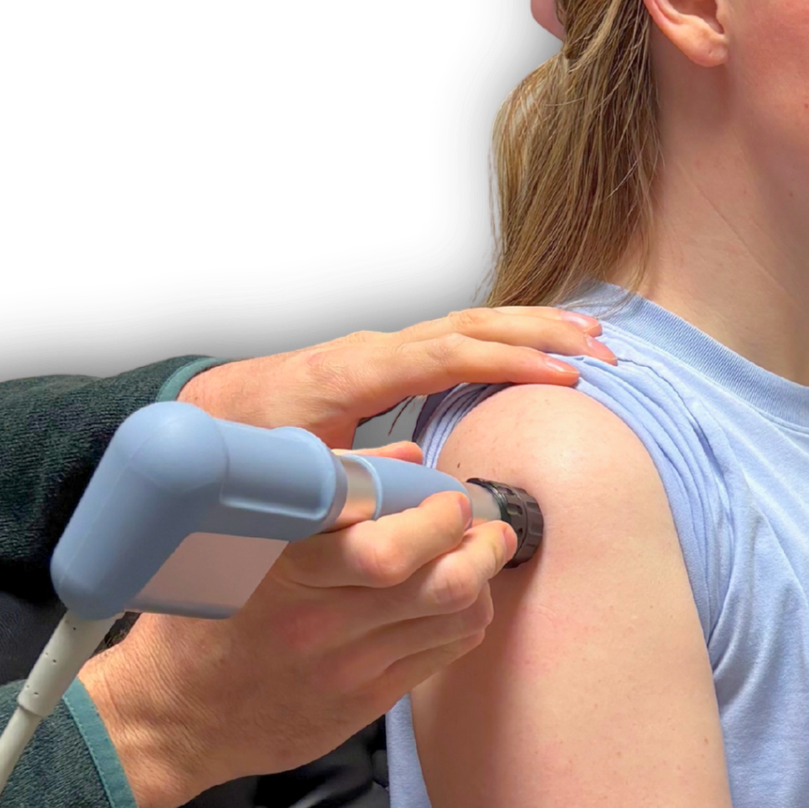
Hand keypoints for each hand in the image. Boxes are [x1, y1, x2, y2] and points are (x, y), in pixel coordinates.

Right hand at [79, 460, 518, 807]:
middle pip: (441, 583)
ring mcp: (348, 667)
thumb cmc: (201, 620)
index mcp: (285, 572)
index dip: (436, 518)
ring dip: (482, 581)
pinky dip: (464, 621)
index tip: (449, 499)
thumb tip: (401, 457)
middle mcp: (321, 621)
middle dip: (483, 546)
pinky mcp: (366, 701)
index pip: (386, 547)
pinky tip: (458, 602)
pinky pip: (443, 655)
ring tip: (481, 557)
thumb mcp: (232, 543)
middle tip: (489, 527)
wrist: (175, 718)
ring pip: (455, 619)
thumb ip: (316, 494)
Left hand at [177, 305, 615, 445]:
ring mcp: (383, 351)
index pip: (442, 355)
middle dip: (539, 334)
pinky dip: (509, 338)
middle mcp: (372, 351)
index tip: (559, 374)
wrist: (208, 416)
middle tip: (600, 354)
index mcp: (351, 374)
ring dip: (534, 329)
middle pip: (469, 326)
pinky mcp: (390, 361)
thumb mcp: (285, 476)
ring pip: (469, 324)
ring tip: (592, 340)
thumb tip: (418, 481)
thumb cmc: (243, 449)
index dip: (504, 362)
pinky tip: (546, 346)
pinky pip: (460, 338)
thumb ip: (348, 483)